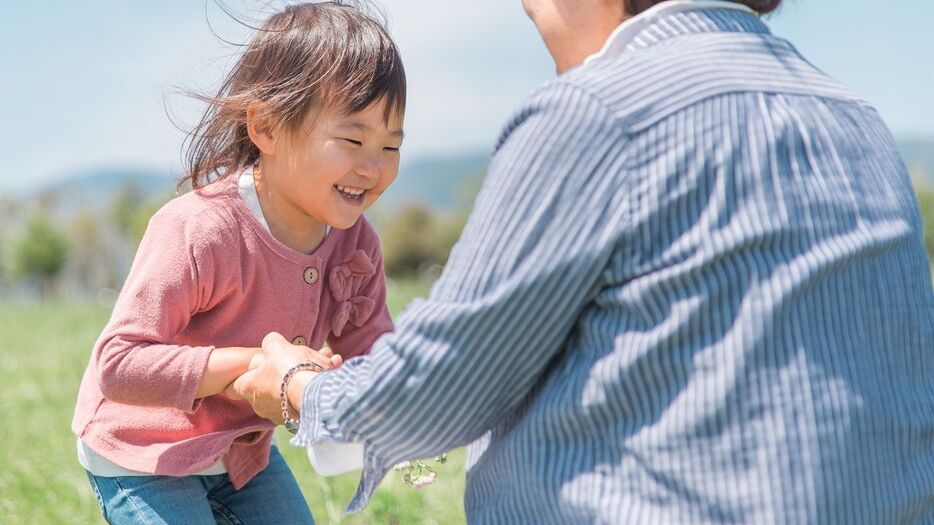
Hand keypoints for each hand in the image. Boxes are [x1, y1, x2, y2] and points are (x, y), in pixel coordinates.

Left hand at [226, 332, 341, 423]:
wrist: (314, 392)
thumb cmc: (289, 368)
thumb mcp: (276, 346)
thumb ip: (271, 342)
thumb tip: (271, 343)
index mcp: (249, 388)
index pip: (234, 387)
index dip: (242, 378)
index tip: (251, 371)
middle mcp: (260, 405)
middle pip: (264, 389)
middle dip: (277, 376)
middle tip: (292, 363)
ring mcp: (278, 415)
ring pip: (287, 394)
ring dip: (298, 382)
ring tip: (317, 364)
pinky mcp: (297, 420)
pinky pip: (303, 400)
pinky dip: (311, 390)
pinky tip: (325, 375)